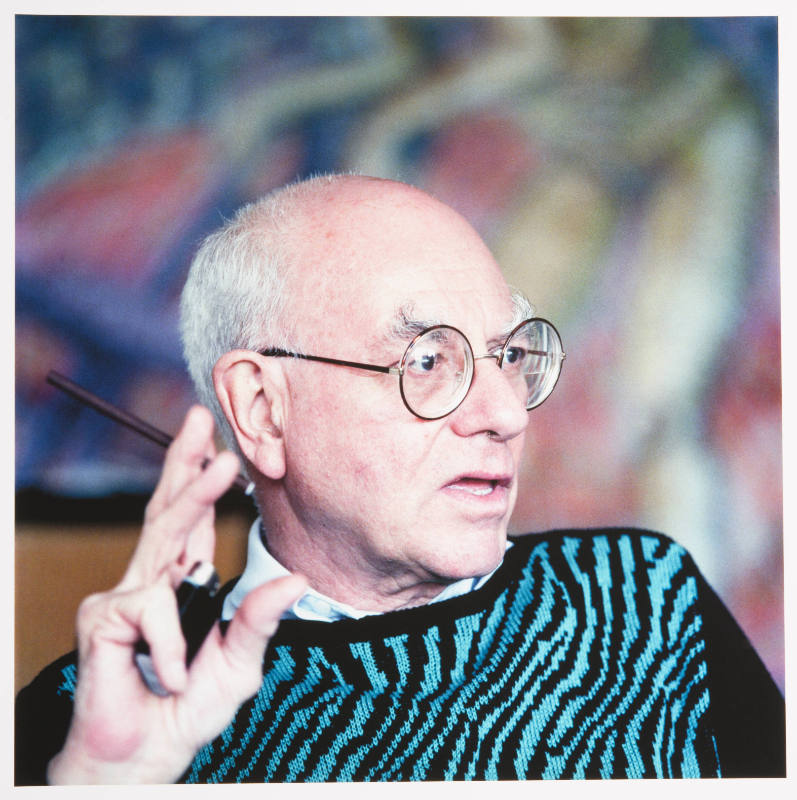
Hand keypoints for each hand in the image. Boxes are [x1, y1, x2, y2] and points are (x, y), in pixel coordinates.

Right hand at [46, 406, 305, 783]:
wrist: (146, 756)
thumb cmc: (189, 707)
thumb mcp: (238, 661)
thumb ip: (259, 621)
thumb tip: (296, 579)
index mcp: (184, 583)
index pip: (193, 523)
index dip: (203, 481)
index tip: (219, 443)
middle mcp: (154, 579)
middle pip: (169, 509)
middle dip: (185, 460)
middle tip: (201, 418)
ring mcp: (126, 596)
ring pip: (162, 533)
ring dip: (193, 493)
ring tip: (223, 463)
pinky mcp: (104, 619)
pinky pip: (150, 610)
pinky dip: (170, 645)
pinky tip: (175, 672)